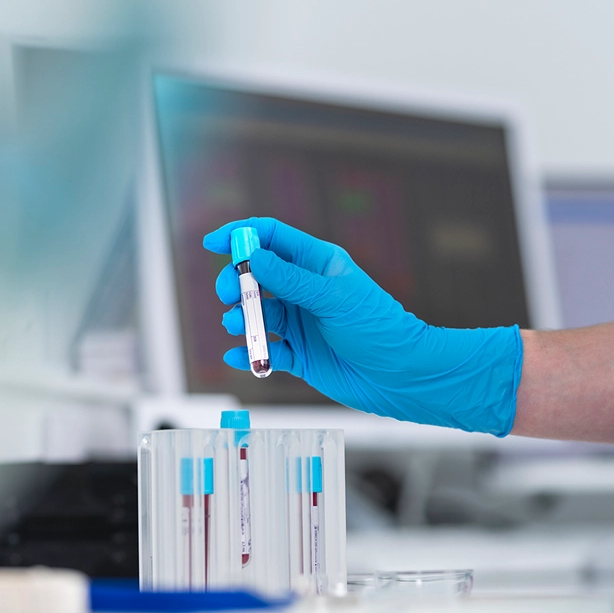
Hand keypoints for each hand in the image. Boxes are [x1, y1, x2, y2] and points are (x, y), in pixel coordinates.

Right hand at [203, 217, 523, 435]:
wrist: (401, 376)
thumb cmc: (378, 329)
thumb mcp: (333, 298)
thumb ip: (291, 279)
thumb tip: (252, 258)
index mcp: (316, 263)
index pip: (270, 237)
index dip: (240, 236)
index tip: (212, 243)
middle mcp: (304, 290)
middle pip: (255, 276)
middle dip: (236, 283)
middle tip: (229, 296)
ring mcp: (300, 323)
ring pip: (256, 314)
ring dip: (240, 318)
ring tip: (237, 326)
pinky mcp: (299, 355)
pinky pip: (265, 350)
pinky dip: (249, 353)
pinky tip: (239, 356)